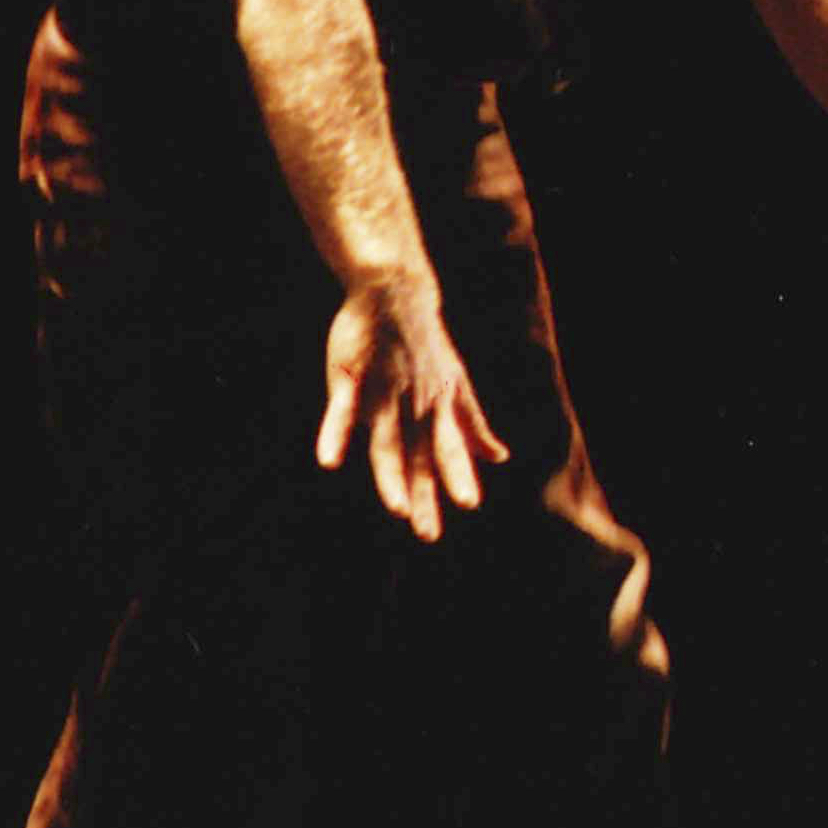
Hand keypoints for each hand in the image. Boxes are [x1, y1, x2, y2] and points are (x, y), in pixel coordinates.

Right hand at [317, 271, 510, 542]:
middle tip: (428, 533)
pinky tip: (328, 462)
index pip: (448, 449)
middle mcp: (414, 405)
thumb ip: (472, 424)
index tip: (468, 505)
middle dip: (426, 493)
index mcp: (438, 407)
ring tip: (397, 509)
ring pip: (388, 441)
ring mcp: (382, 392)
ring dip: (392, 476)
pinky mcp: (350, 378)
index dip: (457, 475)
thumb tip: (500, 457)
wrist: (396, 294)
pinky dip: (335, 436)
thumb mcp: (456, 384)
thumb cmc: (424, 343)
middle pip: (419, 456)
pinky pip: (342, 411)